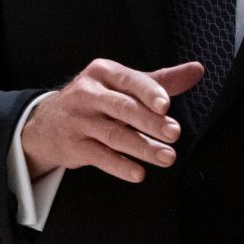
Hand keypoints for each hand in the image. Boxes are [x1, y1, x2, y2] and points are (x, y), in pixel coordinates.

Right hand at [20, 59, 203, 182]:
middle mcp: (88, 93)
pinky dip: (120, 166)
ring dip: (143, 148)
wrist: (46, 123)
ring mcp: (79, 120)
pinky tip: (138, 173)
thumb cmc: (96, 99)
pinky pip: (99, 157)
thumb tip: (197, 70)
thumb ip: (160, 81)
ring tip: (167, 157)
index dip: (148, 93)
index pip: (130, 81)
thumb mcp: (122, 84)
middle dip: (150, 122)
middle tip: (174, 133)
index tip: (166, 106)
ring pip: (114, 135)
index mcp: (104, 72)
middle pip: (123, 108)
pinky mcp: (74, 146)